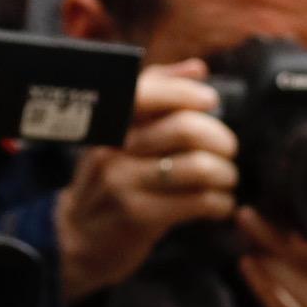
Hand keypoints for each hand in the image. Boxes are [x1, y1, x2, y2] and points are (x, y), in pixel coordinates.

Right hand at [55, 63, 234, 300]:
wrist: (77, 238)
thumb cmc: (110, 180)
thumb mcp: (122, 136)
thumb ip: (157, 96)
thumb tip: (197, 68)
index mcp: (111, 123)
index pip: (148, 91)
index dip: (187, 93)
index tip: (211, 101)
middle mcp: (114, 148)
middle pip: (185, 129)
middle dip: (221, 139)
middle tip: (229, 150)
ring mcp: (125, 183)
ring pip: (198, 168)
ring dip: (226, 174)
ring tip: (227, 180)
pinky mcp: (139, 217)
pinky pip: (199, 202)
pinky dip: (220, 203)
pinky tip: (220, 205)